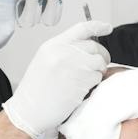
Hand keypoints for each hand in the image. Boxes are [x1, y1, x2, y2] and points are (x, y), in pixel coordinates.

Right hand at [3, 20, 113, 138]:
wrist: (29, 112)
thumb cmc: (35, 92)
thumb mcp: (44, 62)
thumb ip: (64, 52)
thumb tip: (85, 51)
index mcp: (53, 45)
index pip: (81, 28)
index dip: (98, 26)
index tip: (108, 27)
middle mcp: (64, 52)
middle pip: (94, 46)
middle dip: (101, 56)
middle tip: (99, 66)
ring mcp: (74, 65)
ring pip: (99, 62)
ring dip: (97, 72)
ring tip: (84, 81)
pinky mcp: (82, 80)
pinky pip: (98, 77)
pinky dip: (94, 84)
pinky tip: (80, 90)